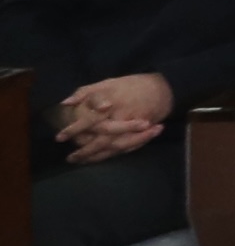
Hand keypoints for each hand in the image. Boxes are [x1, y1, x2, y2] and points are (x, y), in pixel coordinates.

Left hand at [55, 72, 171, 161]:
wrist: (163, 89)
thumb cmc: (130, 85)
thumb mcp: (106, 83)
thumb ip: (84, 92)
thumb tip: (65, 104)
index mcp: (111, 102)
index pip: (90, 118)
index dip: (75, 128)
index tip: (60, 138)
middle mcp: (121, 115)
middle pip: (103, 138)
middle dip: (86, 150)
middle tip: (70, 159)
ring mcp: (134, 126)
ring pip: (114, 146)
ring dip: (98, 156)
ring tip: (82, 162)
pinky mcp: (142, 133)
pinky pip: (127, 147)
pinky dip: (112, 154)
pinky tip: (100, 158)